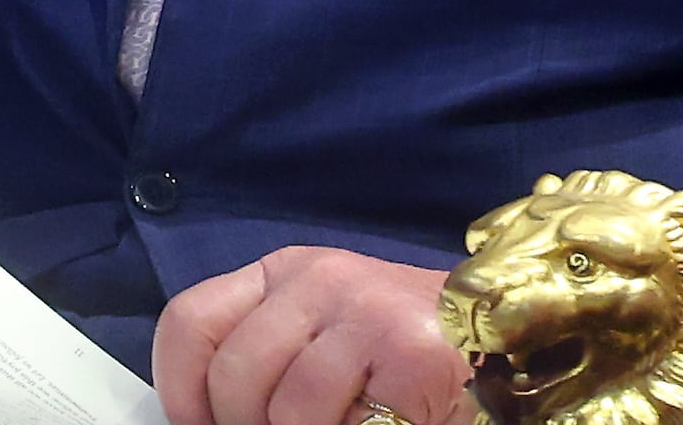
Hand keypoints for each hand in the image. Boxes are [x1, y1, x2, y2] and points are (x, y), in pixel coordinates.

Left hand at [155, 247, 470, 424]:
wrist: (502, 339)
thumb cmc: (396, 352)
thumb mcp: (316, 335)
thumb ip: (262, 357)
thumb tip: (202, 417)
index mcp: (283, 273)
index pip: (190, 321)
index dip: (180, 390)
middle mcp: (318, 279)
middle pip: (234, 374)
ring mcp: (366, 311)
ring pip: (287, 409)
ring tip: (343, 423)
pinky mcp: (410, 352)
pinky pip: (347, 423)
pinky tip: (382, 422)